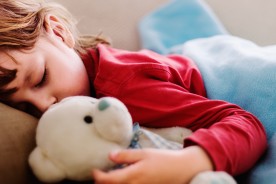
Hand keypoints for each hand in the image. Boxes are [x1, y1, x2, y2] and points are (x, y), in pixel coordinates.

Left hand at [93, 146, 212, 183]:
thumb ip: (126, 156)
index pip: (111, 180)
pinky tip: (122, 181)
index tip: (93, 171)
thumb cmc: (163, 158)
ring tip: (107, 179)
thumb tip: (110, 156)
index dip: (99, 177)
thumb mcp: (144, 153)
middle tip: (98, 177)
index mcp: (134, 174)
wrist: (181, 169)